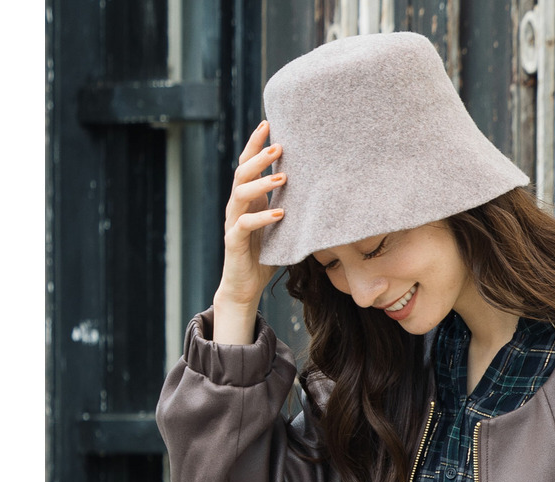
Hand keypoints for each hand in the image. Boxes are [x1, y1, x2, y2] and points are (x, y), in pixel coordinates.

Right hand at [212, 121, 286, 343]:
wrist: (246, 284)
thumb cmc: (265, 254)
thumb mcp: (281, 225)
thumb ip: (291, 205)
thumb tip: (321, 189)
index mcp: (248, 199)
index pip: (247, 164)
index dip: (255, 144)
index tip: (269, 123)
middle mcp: (237, 206)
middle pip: (241, 173)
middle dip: (259, 157)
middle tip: (279, 146)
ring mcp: (233, 223)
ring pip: (240, 194)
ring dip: (261, 183)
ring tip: (282, 176)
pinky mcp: (233, 242)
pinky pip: (243, 225)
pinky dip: (262, 218)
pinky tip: (279, 213)